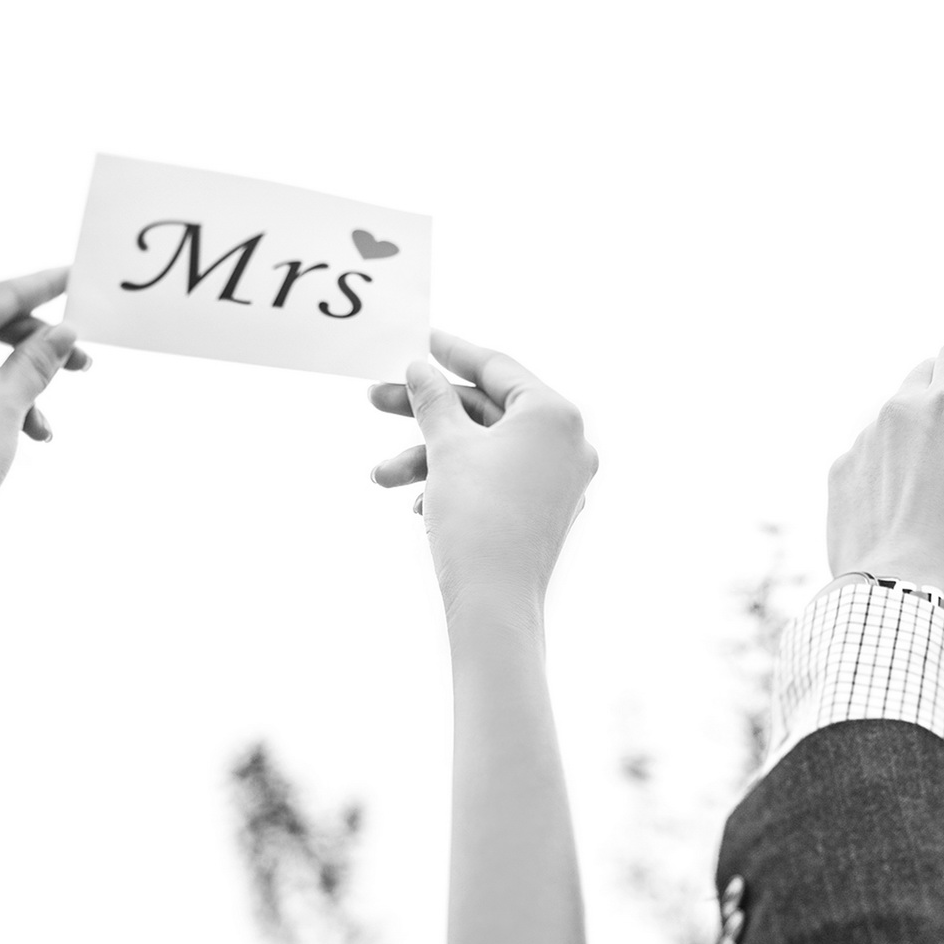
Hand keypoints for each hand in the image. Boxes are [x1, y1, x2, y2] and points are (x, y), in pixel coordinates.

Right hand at [369, 332, 596, 608]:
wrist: (495, 604)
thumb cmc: (476, 518)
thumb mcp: (447, 447)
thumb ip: (433, 399)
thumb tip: (421, 369)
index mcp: (555, 414)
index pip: (497, 367)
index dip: (451, 351)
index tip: (418, 339)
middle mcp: (569, 442)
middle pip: (486, 410)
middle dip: (426, 412)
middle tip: (374, 399)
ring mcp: (562, 479)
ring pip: (484, 450)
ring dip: (429, 458)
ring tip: (380, 477)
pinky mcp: (547, 510)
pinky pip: (496, 480)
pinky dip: (455, 484)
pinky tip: (417, 507)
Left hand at [827, 340, 943, 604]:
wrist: (900, 588)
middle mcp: (899, 409)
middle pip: (925, 374)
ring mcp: (865, 439)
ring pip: (897, 415)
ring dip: (919, 432)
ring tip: (938, 487)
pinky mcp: (842, 470)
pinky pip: (872, 451)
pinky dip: (891, 464)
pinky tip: (907, 506)